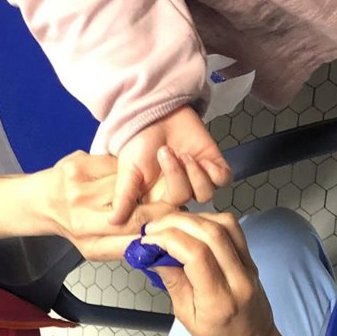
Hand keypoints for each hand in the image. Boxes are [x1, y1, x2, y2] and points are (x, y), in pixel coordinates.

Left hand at [43, 152, 170, 261]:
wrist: (41, 202)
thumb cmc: (72, 225)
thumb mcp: (95, 248)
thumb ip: (123, 248)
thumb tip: (156, 244)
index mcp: (90, 239)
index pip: (135, 229)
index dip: (160, 223)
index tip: (172, 220)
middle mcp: (81, 215)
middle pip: (134, 206)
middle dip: (155, 203)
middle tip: (167, 202)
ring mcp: (78, 187)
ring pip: (127, 182)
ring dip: (136, 184)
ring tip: (136, 189)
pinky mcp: (77, 164)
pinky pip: (113, 164)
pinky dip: (119, 169)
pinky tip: (115, 175)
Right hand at [110, 106, 230, 224]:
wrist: (156, 112)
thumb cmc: (139, 142)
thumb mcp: (127, 171)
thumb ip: (124, 197)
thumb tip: (113, 222)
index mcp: (158, 200)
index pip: (167, 218)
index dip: (165, 208)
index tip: (156, 191)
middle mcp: (179, 193)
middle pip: (186, 201)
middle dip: (176, 176)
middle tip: (165, 152)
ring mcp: (197, 180)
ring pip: (205, 193)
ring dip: (195, 173)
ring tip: (183, 153)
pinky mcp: (214, 166)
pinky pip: (223, 180)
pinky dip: (215, 171)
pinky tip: (201, 158)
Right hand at [142, 212, 289, 335]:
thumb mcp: (187, 317)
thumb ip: (173, 281)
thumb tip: (153, 254)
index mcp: (220, 300)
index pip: (196, 254)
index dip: (167, 239)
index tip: (147, 242)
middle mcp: (239, 279)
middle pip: (210, 233)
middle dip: (176, 223)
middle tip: (153, 228)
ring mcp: (249, 266)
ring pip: (224, 224)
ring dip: (194, 218)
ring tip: (170, 225)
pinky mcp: (251, 259)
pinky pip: (233, 229)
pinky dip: (209, 220)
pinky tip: (192, 227)